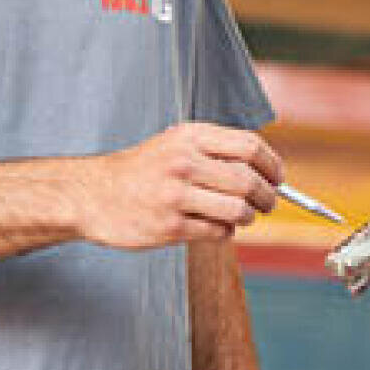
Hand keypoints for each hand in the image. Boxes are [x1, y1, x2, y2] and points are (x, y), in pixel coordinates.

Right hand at [78, 123, 281, 248]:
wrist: (92, 194)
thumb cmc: (143, 170)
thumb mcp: (176, 143)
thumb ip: (217, 150)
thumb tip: (268, 171)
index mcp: (191, 137)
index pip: (250, 146)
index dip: (272, 165)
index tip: (278, 178)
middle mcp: (184, 162)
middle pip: (248, 181)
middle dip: (268, 197)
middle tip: (268, 204)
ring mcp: (175, 195)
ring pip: (238, 210)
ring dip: (247, 217)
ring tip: (241, 217)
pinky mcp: (169, 226)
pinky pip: (217, 232)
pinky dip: (225, 232)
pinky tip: (216, 227)